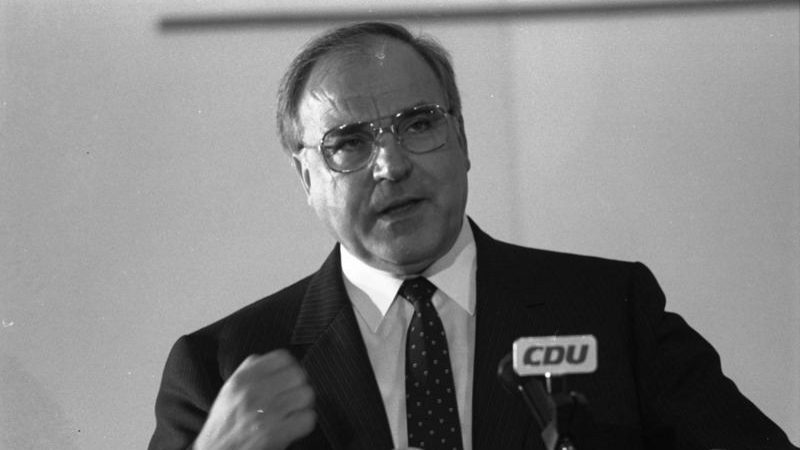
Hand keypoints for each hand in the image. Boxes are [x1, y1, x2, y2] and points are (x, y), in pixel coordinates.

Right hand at [193, 349, 315, 449]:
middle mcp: (254, 393)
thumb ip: (248, 371)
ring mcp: (266, 413)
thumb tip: (270, 359)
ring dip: (303, 404)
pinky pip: (307, 418)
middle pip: (298, 375)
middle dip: (298, 385)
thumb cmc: (224, 425)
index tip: (289, 375)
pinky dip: (304, 423)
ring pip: (305, 395)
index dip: (290, 366)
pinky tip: (292, 424)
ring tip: (293, 410)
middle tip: (293, 395)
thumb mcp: (229, 391)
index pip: (282, 357)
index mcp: (243, 379)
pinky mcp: (276, 433)